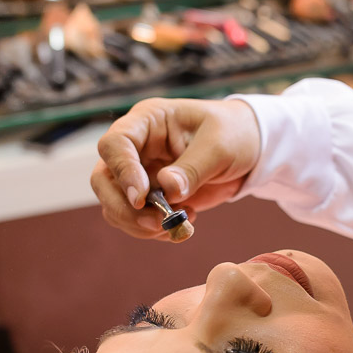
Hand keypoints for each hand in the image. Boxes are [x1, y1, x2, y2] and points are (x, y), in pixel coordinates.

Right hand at [91, 98, 261, 239]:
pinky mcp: (150, 198)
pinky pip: (135, 221)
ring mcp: (140, 173)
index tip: (141, 198)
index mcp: (148, 121)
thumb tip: (167, 189)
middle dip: (125, 209)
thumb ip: (193, 167)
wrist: (249, 149)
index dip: (122, 172)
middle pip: (103, 180)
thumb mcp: (220, 146)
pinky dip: (154, 231)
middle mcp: (136, 147)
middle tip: (156, 223)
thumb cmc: (234, 134)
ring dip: (141, 225)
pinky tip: (184, 224)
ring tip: (178, 223)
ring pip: (115, 206)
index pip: (115, 144)